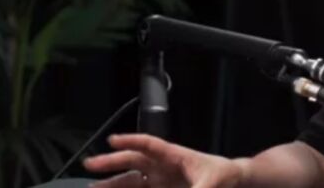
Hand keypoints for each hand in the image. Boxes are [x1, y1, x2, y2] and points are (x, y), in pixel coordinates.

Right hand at [83, 134, 247, 187]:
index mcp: (174, 156)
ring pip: (132, 179)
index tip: (112, 140)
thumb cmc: (224, 175)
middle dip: (111, 162)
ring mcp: (162, 179)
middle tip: (89, 164)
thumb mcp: (212, 182)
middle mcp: (163, 166)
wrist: (234, 182)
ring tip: (92, 186)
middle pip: (133, 161)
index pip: (149, 145)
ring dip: (113, 182)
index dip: (130, 141)